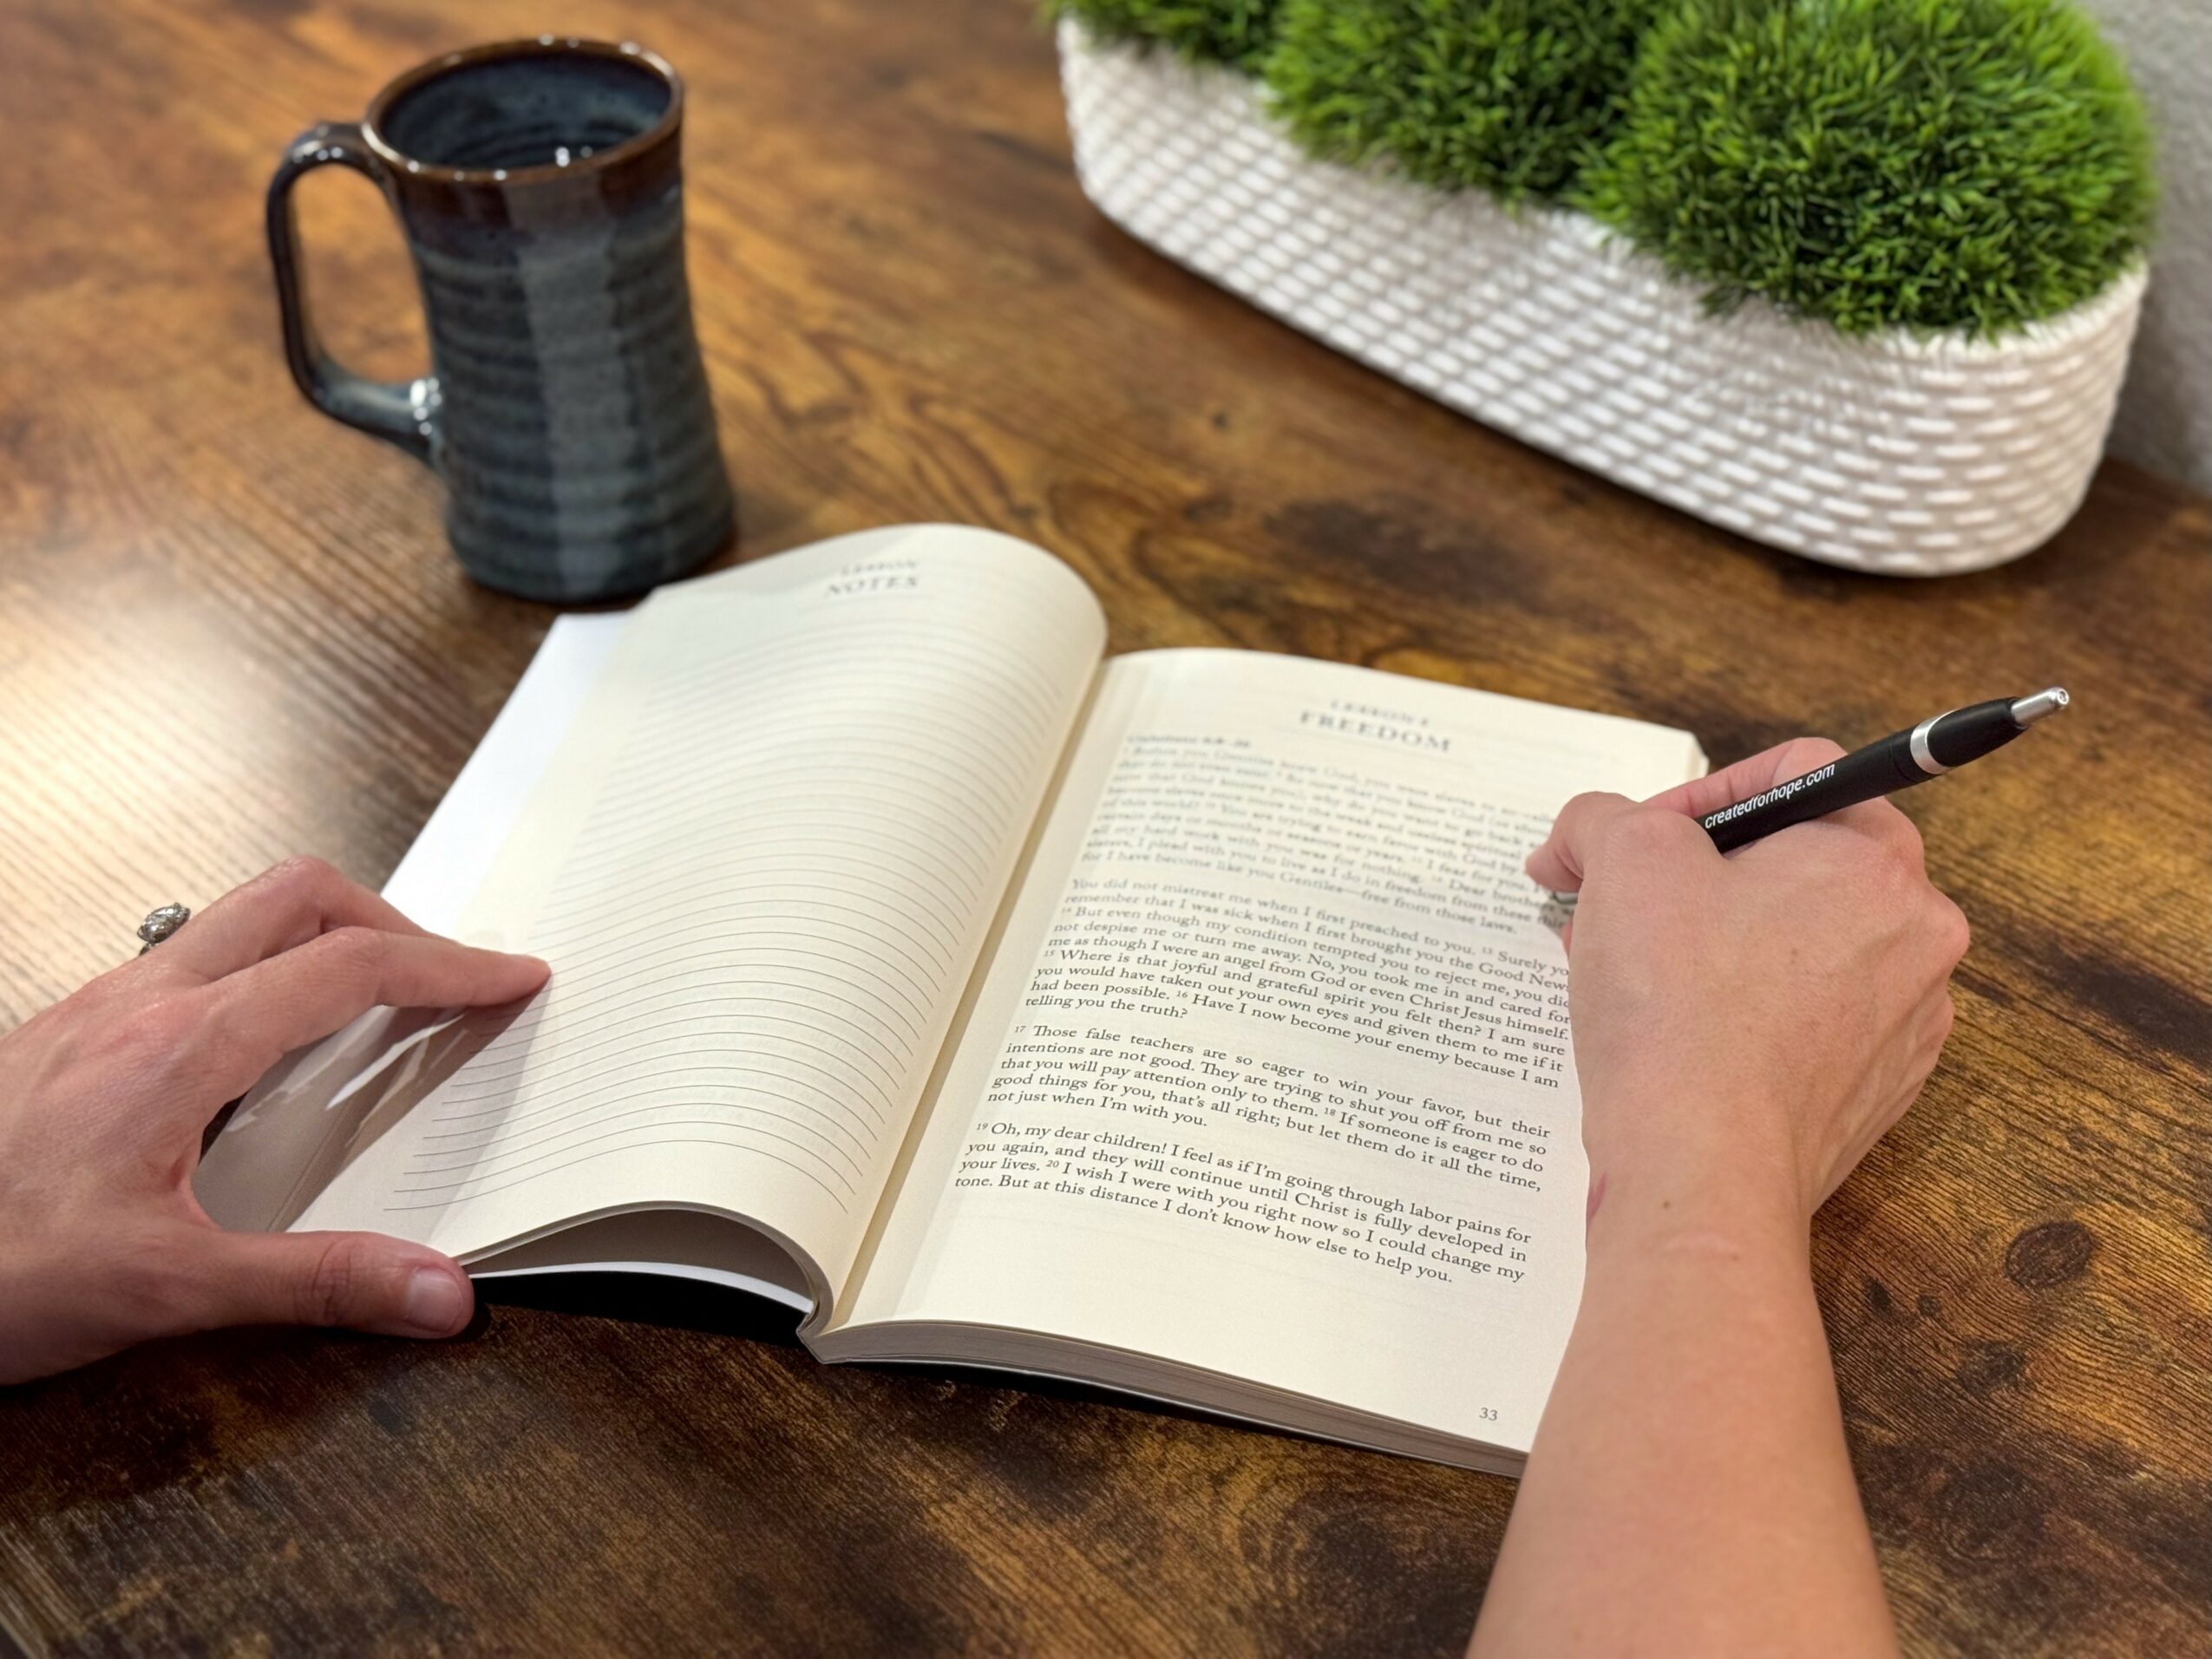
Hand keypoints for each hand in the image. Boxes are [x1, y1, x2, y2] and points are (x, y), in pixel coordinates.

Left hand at [0, 857, 546, 1384]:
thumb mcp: (165, 1291)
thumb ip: (317, 1282)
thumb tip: (439, 1292)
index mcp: (180, 1044)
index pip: (350, 964)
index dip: (451, 964)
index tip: (512, 976)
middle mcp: (138, 1001)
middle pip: (295, 895)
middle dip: (392, 918)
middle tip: (446, 977)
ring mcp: (94, 1009)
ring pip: (234, 916)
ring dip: (321, 935)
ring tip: (370, 1004)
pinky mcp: (65, 1035)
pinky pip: (185, 959)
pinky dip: (257, 973)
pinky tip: (257, 1056)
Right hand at [1527, 739, 1968, 1237]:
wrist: (1702, 1171)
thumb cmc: (1678, 1010)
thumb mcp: (1622, 862)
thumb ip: (1603, 818)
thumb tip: (1585, 834)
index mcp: (1876, 861)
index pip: (1794, 773)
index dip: (1696, 793)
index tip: (1635, 838)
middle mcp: (1917, 936)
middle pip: (1796, 862)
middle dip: (1695, 875)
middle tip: (1620, 902)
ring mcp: (1904, 1021)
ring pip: (1798, 944)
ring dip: (1713, 941)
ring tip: (1632, 972)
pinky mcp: (1874, 1091)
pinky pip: (1804, 1020)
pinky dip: (1742, 1012)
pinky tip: (1674, 1037)